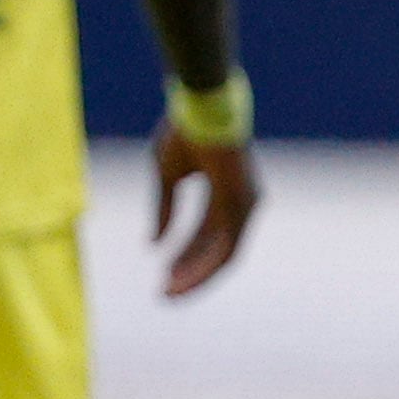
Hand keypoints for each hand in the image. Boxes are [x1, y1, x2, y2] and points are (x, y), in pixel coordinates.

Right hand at [152, 124, 259, 296]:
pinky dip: (204, 264)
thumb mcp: (167, 176)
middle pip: (218, 253)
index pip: (209, 238)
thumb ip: (164, 210)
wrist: (200, 105)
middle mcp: (242, 204)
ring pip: (224, 256)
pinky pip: (226, 247)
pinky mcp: (240, 204)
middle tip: (165, 294)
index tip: (162, 275)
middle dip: (191, 274)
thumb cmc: (184, 132)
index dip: (185, 258)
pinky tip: (179, 272)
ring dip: (196, 276)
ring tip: (169, 291)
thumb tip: (153, 244)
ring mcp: (245, 205)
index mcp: (227, 195)